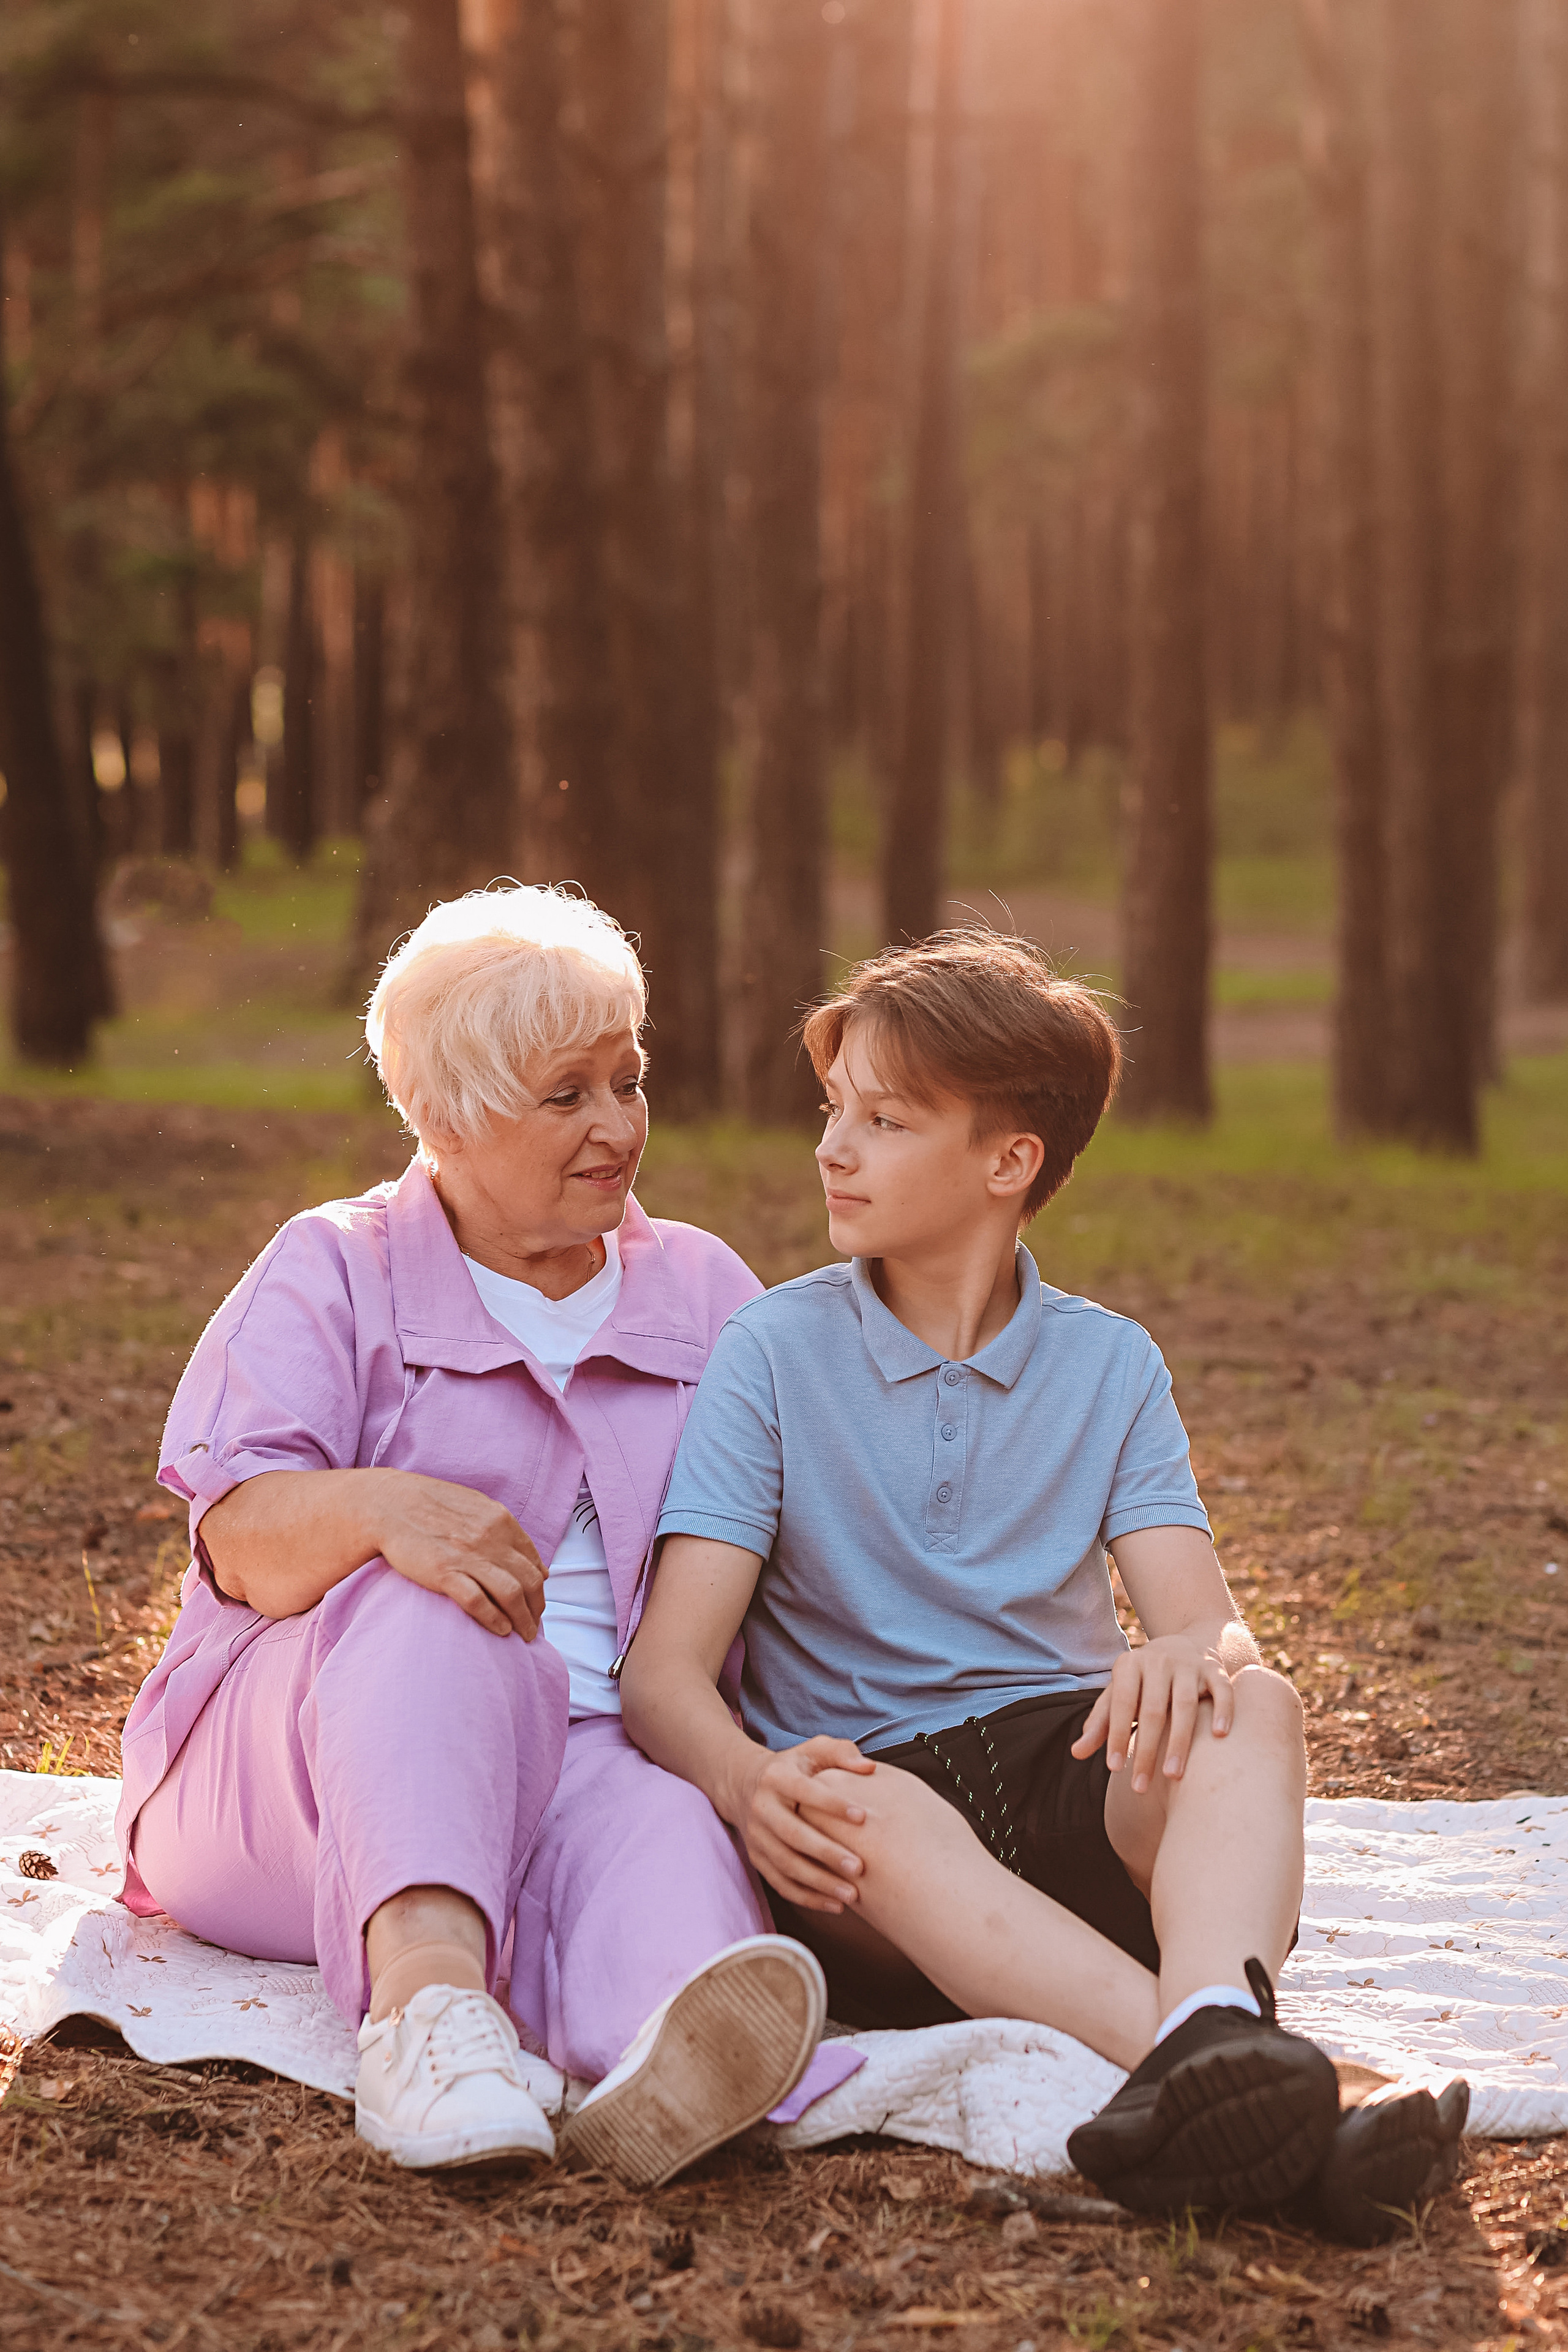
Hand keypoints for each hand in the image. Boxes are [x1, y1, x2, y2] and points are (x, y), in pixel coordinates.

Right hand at [372, 1470, 546, 1638]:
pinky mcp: (443, 1573)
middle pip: (529, 1581)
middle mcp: (491, 1539)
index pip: (534, 1562)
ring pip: (511, 1594)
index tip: (536, 1603)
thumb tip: (538, 1566)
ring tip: (524, 1634)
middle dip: (536, 1608)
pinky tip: (500, 1630)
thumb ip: (508, 1533)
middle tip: (534, 1624)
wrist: (389, 1503)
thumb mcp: (478, 1508)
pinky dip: (495, 1619)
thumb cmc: (432, 1505)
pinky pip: (479, 1602)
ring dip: (523, 1620)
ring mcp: (468, 1557)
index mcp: (501, 1521)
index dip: (540, 1588)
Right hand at [726, 1736, 876, 1912]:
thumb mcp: (812, 1750)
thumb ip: (841, 1753)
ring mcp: (756, 1836)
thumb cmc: (792, 1768)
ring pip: (786, 1864)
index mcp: (776, 1778)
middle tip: (859, 1867)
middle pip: (793, 1835)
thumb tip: (869, 1767)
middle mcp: (762, 1808)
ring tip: (852, 1894)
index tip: (863, 1817)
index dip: (832, 1804)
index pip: (804, 1791)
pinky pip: (781, 1883)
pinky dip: (807, 1897)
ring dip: (819, 1882)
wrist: (743, 1784)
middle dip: (826, 1853)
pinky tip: (835, 1905)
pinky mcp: (757, 1858)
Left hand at [1071, 1632, 1234, 1790]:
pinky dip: (1223, 1711)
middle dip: (1146, 1750)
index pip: (1122, 1704)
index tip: (1114, 1769)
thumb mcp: (1120, 1694)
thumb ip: (1100, 1723)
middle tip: (1140, 1787)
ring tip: (1173, 1776)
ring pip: (1186, 1704)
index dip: (1116, 1735)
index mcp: (1130, 1665)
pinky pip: (1222, 1689)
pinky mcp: (1215, 1669)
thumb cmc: (1145, 1682)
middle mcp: (1159, 1661)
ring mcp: (1189, 1664)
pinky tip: (1219, 1735)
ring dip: (1179, 1741)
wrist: (1185, 1644)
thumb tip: (1075, 1753)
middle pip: (1153, 1710)